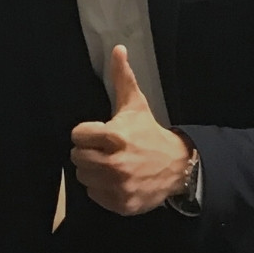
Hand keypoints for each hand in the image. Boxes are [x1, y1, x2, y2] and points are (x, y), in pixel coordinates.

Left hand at [70, 45, 191, 216]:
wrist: (177, 167)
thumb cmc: (149, 133)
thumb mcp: (135, 105)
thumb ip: (122, 78)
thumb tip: (118, 49)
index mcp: (115, 136)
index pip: (77, 135)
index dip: (86, 133)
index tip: (99, 133)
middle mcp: (115, 163)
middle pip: (77, 157)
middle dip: (88, 151)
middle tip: (104, 149)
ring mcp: (118, 186)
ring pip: (83, 177)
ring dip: (93, 171)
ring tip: (109, 164)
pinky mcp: (121, 204)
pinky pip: (94, 195)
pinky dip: (102, 189)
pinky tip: (115, 180)